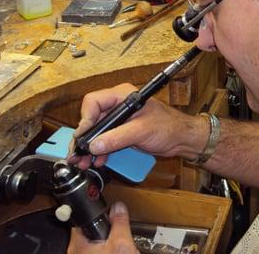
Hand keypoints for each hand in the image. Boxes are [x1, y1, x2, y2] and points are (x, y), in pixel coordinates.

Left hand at [67, 201, 138, 253]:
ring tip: (122, 246)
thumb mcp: (121, 243)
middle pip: (92, 229)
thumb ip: (120, 223)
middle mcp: (77, 251)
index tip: (103, 207)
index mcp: (78, 244)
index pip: (82, 218)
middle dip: (107, 228)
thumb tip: (118, 207)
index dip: (95, 211)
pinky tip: (120, 253)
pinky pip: (102, 250)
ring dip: (111, 240)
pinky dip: (111, 249)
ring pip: (98, 241)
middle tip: (119, 230)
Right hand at [69, 83, 207, 169]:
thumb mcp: (141, 131)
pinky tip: (97, 161)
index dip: (85, 119)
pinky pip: (106, 140)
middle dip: (84, 138)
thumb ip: (117, 138)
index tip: (83, 136)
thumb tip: (95, 145)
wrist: (182, 139)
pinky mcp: (123, 132)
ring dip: (90, 147)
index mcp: (122, 95)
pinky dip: (100, 150)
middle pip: (92, 118)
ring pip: (97, 131)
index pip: (94, 102)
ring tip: (83, 163)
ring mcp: (120, 119)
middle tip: (76, 154)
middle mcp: (118, 105)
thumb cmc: (169, 127)